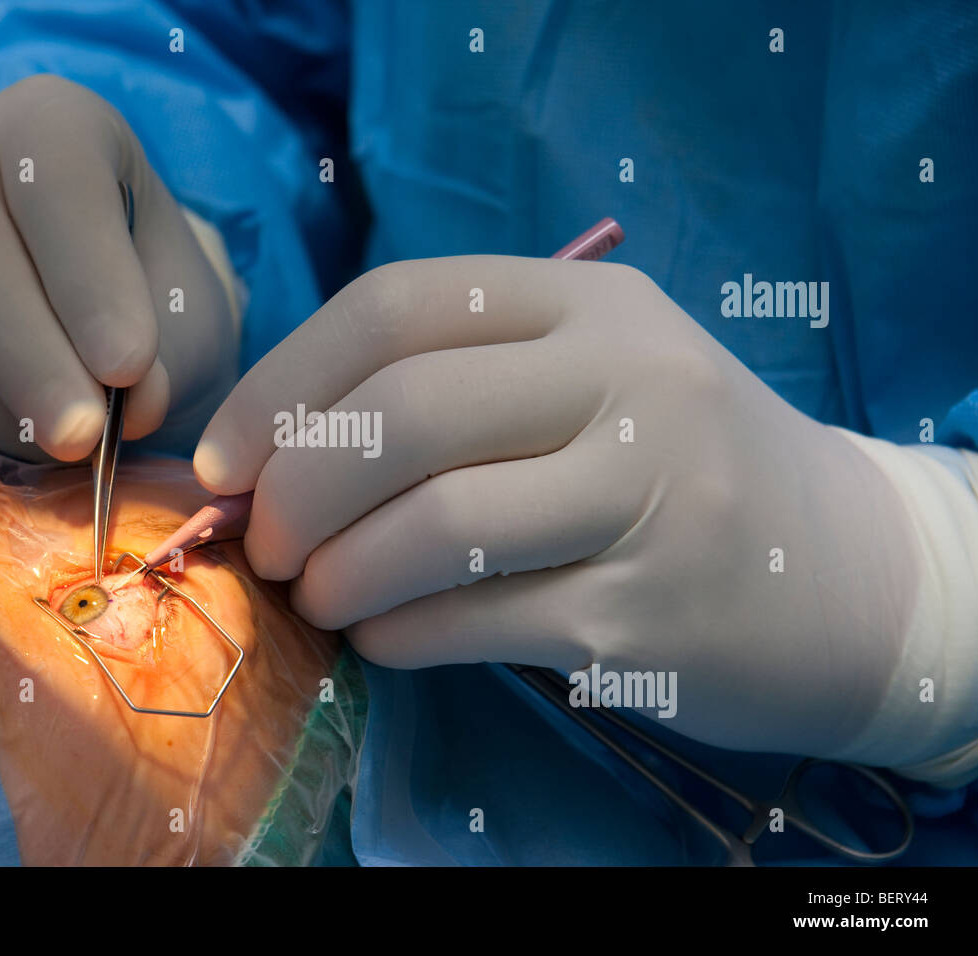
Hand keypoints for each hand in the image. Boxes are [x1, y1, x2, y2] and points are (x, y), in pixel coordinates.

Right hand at [0, 74, 237, 460]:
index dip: (88, 273)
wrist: (98, 334)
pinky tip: (8, 459)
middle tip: (80, 434)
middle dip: (19, 349)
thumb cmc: (152, 307)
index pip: (53, 171)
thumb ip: (166, 356)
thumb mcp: (185, 319)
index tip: (128, 365)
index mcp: (46, 125)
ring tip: (56, 450)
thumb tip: (127, 404)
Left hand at [193, 256, 920, 759]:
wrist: (837, 570)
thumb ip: (456, 388)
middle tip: (263, 540)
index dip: (283, 383)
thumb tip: (272, 451)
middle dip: (297, 487)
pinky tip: (381, 637)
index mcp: (594, 304)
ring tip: (316, 594)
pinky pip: (474, 620)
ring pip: (437, 525)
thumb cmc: (676, 466)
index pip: (397, 306)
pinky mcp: (650, 615)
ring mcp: (651, 498)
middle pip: (405, 414)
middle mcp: (630, 381)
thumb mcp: (589, 381)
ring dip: (339, 572)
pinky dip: (396, 633)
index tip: (225, 457)